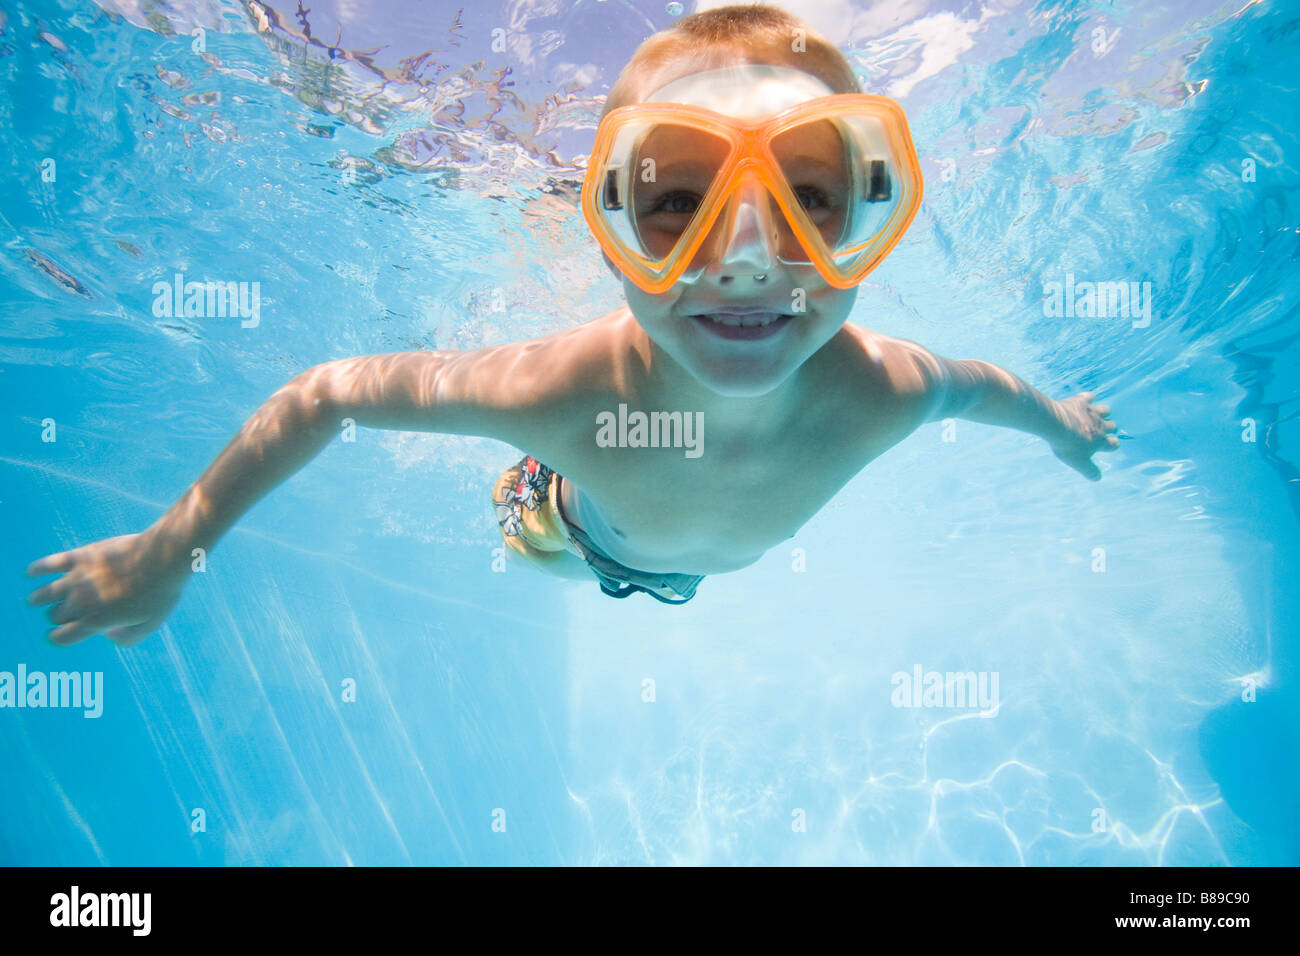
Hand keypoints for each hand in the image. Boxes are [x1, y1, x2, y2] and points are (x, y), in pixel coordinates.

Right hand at [25, 530, 189, 646]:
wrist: (164, 557)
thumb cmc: (161, 592)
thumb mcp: (150, 624)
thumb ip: (128, 638)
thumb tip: (108, 636)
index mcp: (95, 622)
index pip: (61, 637)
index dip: (60, 638)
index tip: (62, 635)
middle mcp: (80, 602)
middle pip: (55, 615)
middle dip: (58, 617)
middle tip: (67, 613)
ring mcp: (77, 579)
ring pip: (44, 594)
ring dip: (39, 599)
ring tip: (36, 600)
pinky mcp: (80, 557)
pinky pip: (49, 563)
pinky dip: (37, 569)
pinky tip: (31, 573)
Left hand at [1049, 391, 1119, 480]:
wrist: (1055, 425)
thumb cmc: (1067, 445)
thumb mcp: (1078, 462)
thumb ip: (1089, 471)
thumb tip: (1098, 478)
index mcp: (1100, 441)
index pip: (1114, 444)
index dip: (1112, 445)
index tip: (1110, 445)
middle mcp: (1100, 425)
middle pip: (1112, 426)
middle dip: (1109, 428)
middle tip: (1102, 430)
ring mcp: (1091, 412)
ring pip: (1105, 410)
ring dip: (1103, 413)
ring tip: (1096, 415)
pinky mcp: (1080, 402)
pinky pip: (1088, 397)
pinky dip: (1088, 398)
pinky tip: (1085, 400)